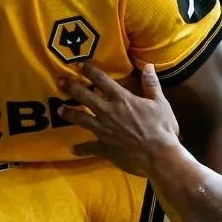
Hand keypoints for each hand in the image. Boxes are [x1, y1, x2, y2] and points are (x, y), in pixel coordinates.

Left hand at [62, 64, 181, 176]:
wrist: (158, 156)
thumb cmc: (162, 129)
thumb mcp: (161, 103)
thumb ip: (152, 84)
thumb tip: (148, 66)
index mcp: (122, 99)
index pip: (101, 80)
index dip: (89, 70)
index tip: (79, 65)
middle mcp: (108, 112)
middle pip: (84, 96)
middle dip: (70, 87)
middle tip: (60, 81)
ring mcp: (103, 130)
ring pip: (80, 118)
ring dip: (68, 113)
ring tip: (59, 109)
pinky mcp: (103, 147)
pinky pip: (88, 147)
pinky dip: (80, 149)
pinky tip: (72, 149)